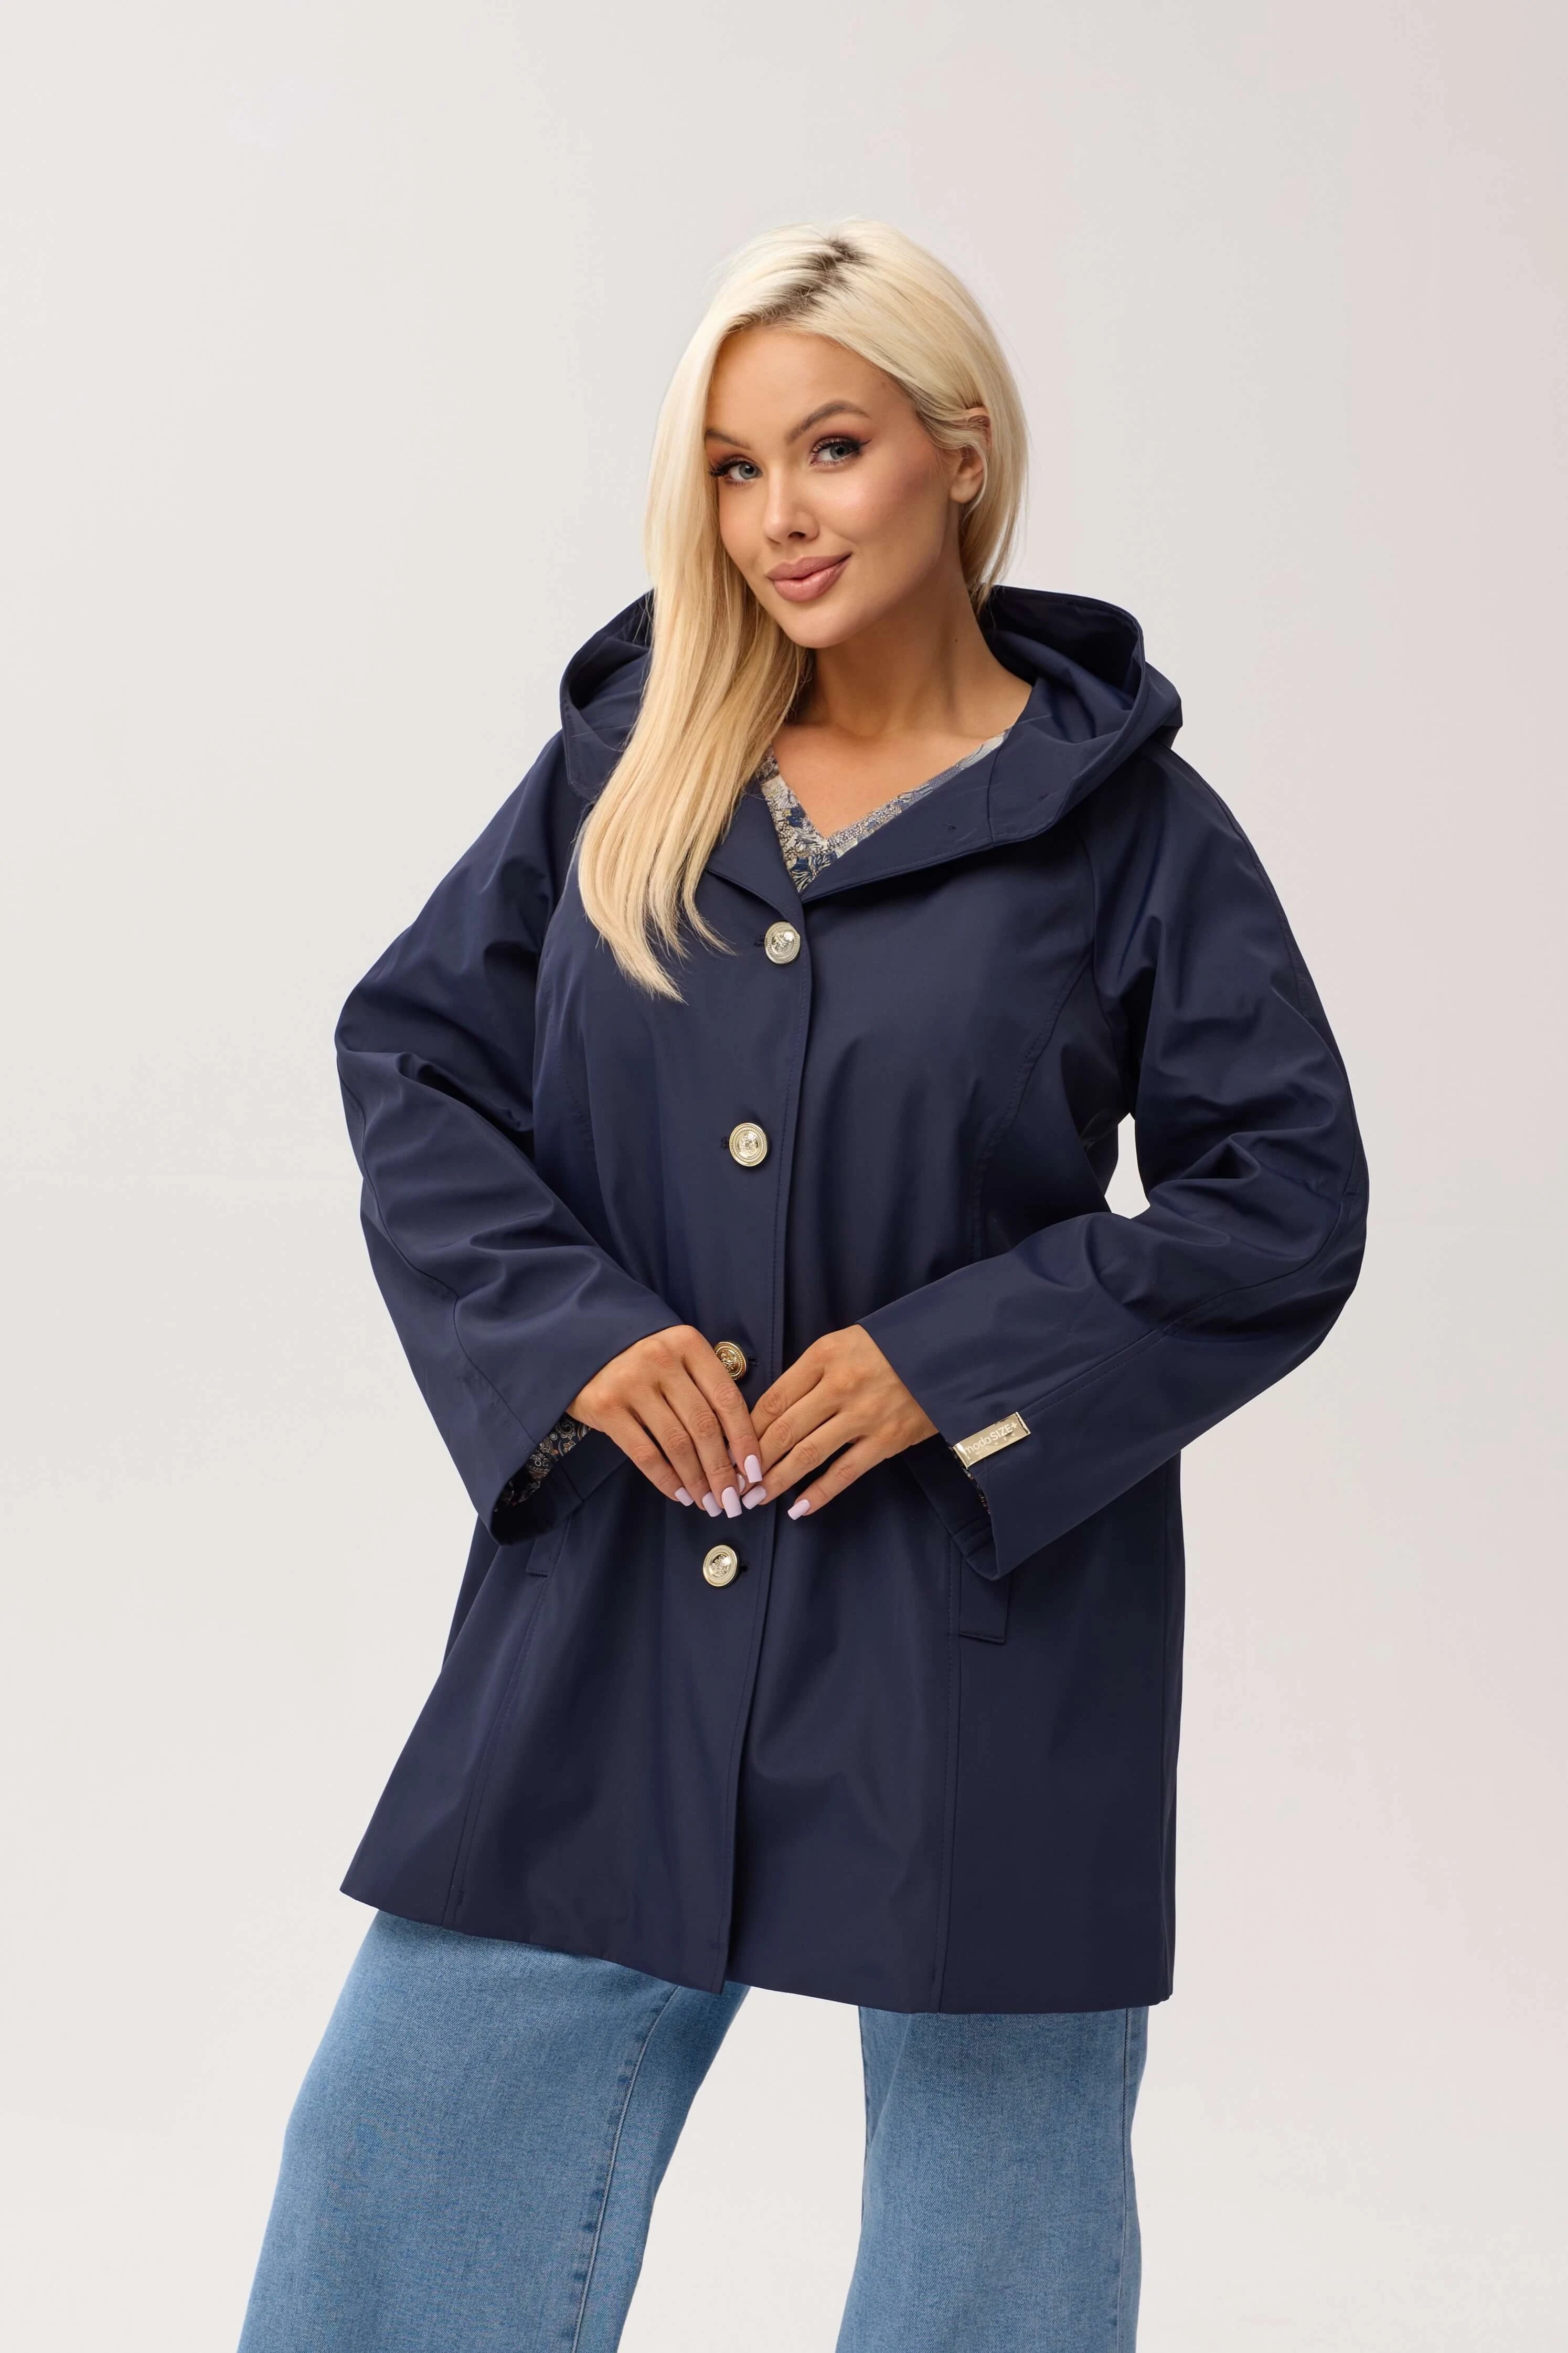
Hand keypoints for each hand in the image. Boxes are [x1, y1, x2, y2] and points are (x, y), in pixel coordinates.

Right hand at [568, 1325, 762, 1519]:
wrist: (583, 1344)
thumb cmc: (643, 1358)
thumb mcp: (678, 1357)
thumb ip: (705, 1388)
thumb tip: (738, 1449)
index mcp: (688, 1344)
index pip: (727, 1398)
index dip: (745, 1439)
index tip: (754, 1471)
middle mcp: (661, 1360)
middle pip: (704, 1426)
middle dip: (722, 1470)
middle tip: (731, 1500)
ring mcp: (631, 1382)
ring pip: (677, 1443)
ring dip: (697, 1480)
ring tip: (708, 1503)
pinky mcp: (605, 1406)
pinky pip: (644, 1453)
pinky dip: (665, 1479)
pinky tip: (679, 1494)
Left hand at [746, 1325, 936, 1516]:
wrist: (946, 1352)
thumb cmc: (887, 1348)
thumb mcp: (842, 1345)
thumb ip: (808, 1374)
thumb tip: (769, 1413)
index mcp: (824, 1356)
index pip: (773, 1399)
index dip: (745, 1430)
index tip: (729, 1449)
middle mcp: (841, 1385)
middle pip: (784, 1429)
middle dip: (753, 1460)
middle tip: (734, 1482)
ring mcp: (864, 1414)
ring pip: (809, 1453)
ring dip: (777, 1480)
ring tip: (756, 1498)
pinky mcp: (887, 1440)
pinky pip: (846, 1472)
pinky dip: (819, 1493)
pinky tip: (798, 1508)